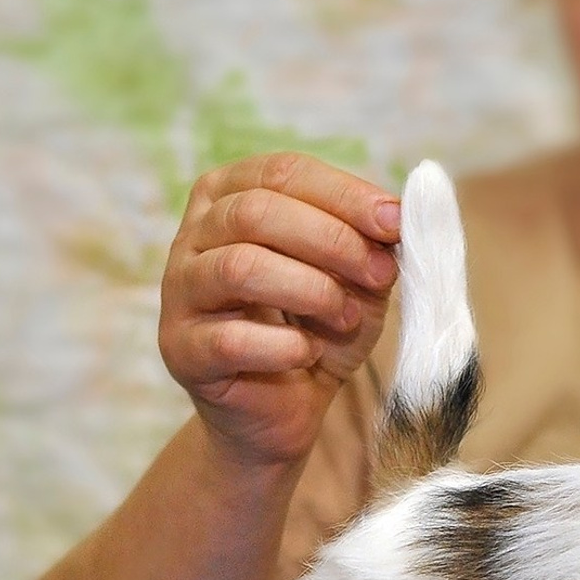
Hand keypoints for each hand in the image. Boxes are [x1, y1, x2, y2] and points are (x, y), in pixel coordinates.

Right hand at [159, 153, 400, 467]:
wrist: (283, 407)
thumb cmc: (317, 328)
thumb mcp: (356, 280)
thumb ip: (372, 245)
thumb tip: (398, 217)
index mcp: (232, 196)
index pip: (284, 172)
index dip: (345, 195)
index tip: (395, 222)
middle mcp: (195, 234)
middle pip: (257, 212)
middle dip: (332, 240)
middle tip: (380, 275)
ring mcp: (180, 291)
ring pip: (239, 266)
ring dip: (311, 291)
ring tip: (346, 317)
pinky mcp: (181, 348)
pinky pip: (231, 339)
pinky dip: (283, 346)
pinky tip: (307, 353)